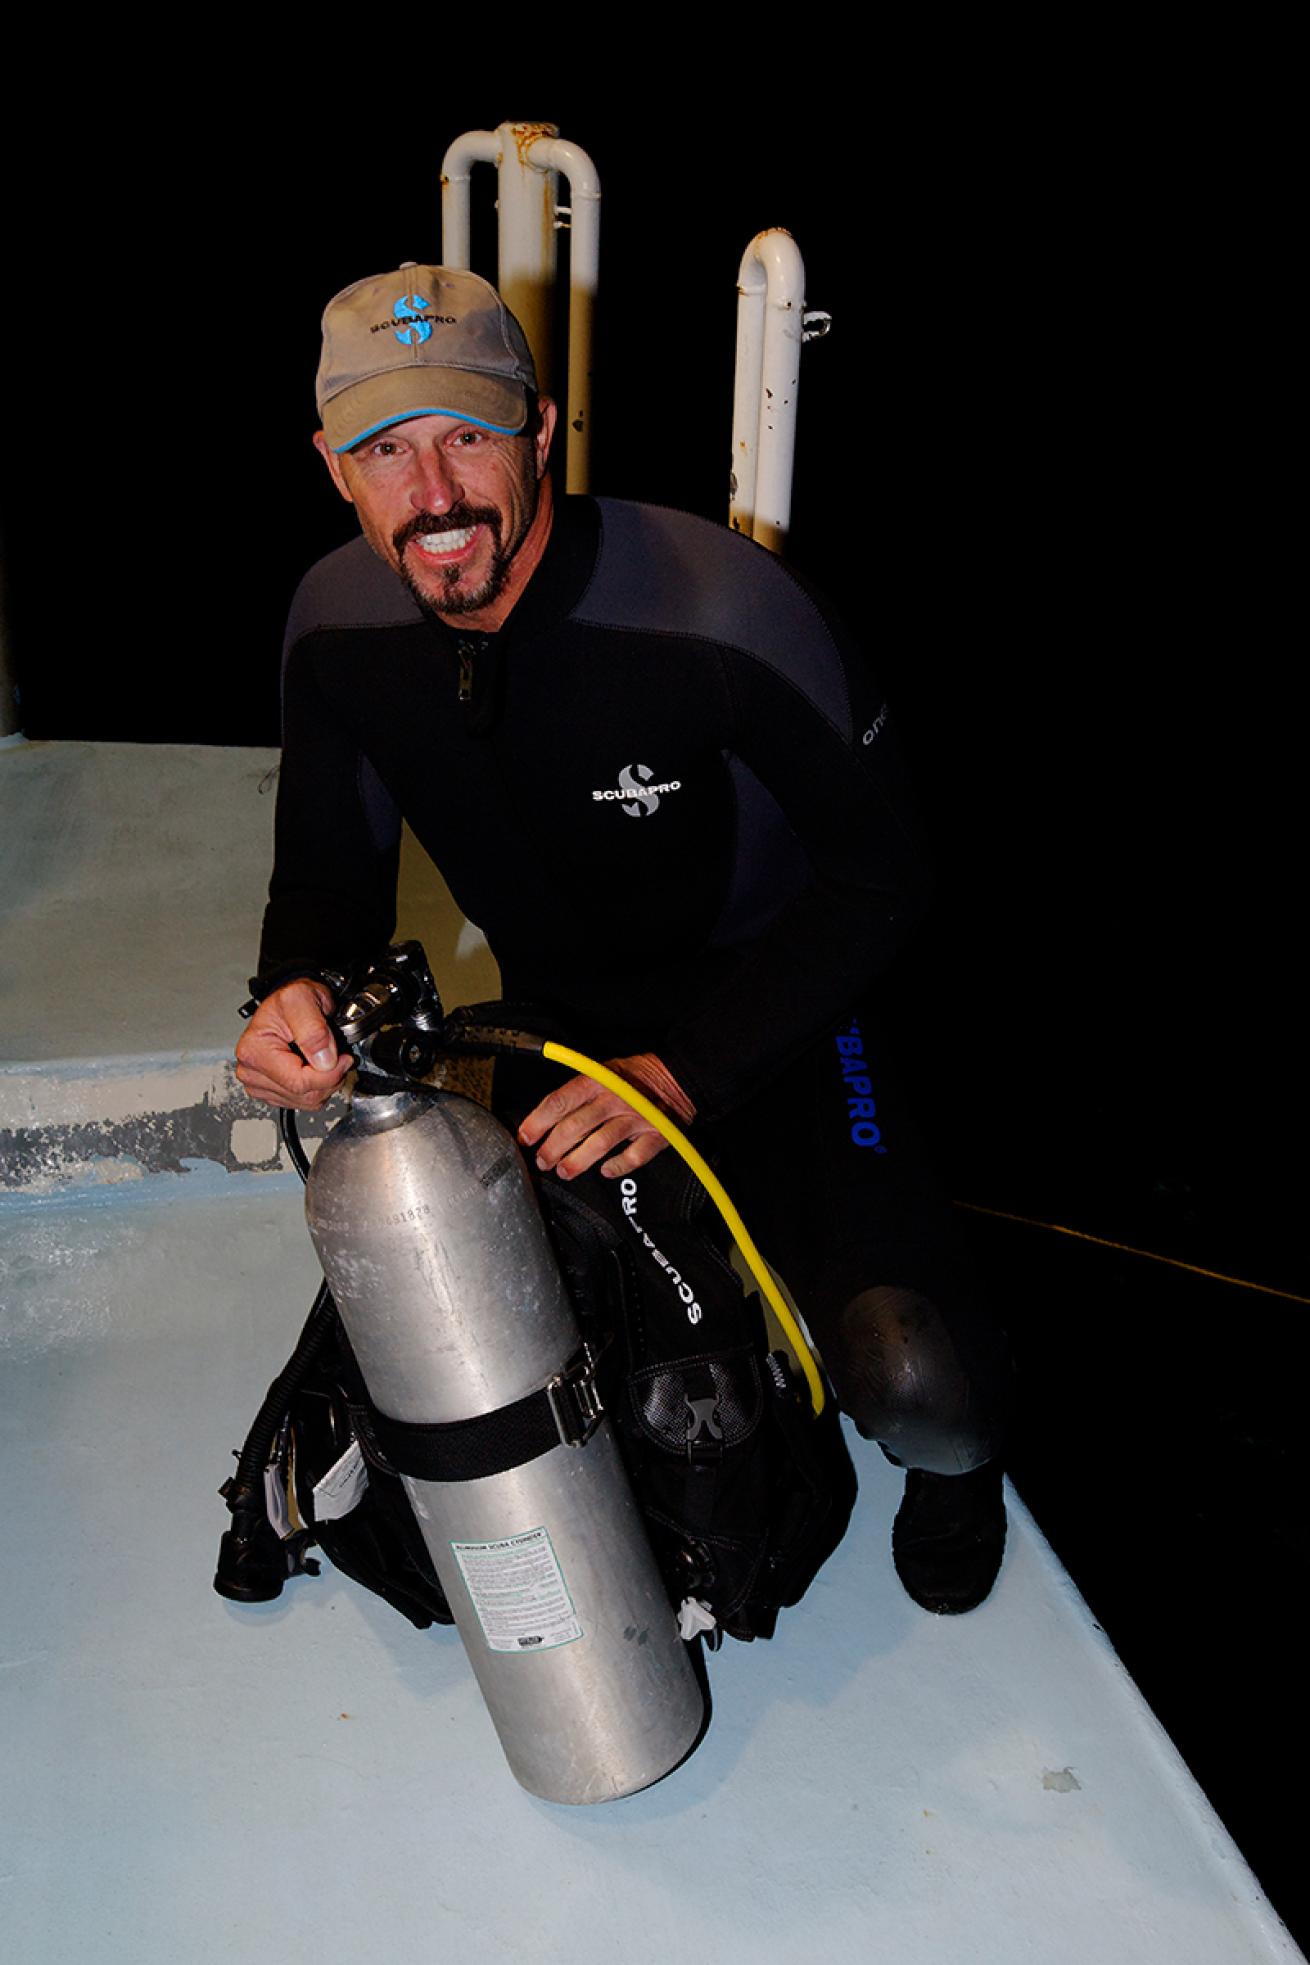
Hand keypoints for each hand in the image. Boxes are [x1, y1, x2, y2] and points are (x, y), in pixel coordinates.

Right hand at [234, 980, 353, 1109]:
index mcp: (254, 1051)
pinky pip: (302, 1103)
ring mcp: (259, 1083)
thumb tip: (324, 1061)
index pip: (298, 1082)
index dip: (329, 1074)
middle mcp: (251, 1071)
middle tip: (337, 1057)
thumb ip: (314, 1030)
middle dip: (329, 1079)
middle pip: (304, 1096)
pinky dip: (316, 1089)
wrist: (288, 1003)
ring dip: (324, 1085)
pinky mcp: (269, 1091)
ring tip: (324, 1060)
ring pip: (306, 1102)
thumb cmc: (290, 1000)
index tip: (343, 1058)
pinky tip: (315, 1069)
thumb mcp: (302, 999)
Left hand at [517, 1054, 695, 1181]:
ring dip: (577, 1161)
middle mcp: (614, 1098)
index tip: (525, 1137)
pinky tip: (606, 1171)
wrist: (679, 1076)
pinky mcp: (656, 1134)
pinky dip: (618, 1166)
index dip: (537, 1122)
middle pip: (574, 1127)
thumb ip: (578, 1090)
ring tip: (564, 1170)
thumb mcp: (603, 1070)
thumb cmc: (636, 1077)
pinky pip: (634, 1156)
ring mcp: (636, 1117)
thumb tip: (546, 1116)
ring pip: (599, 1143)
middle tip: (543, 1160)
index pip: (558, 1102)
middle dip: (552, 1148)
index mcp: (597, 1080)